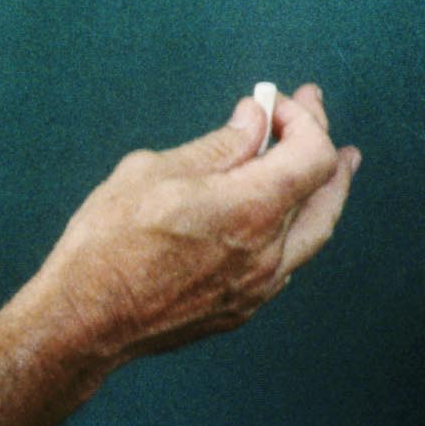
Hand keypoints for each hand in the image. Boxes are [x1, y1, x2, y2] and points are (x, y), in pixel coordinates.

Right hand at [30, 86, 358, 368]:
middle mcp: (267, 252)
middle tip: (313, 113)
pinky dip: (296, 229)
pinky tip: (287, 217)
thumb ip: (218, 146)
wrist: (86, 321)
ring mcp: (258, 287)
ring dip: (323, 192)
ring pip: (314, 233)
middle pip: (325, 193)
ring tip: (338, 165)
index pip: (314, 154)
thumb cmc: (109, 243)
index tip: (273, 103)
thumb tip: (254, 120)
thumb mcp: (154, 172)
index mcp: (251, 209)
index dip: (303, 119)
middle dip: (324, 145)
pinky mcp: (241, 308)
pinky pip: (287, 263)